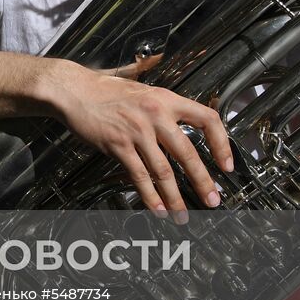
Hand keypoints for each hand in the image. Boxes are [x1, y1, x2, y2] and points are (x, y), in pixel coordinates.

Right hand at [47, 60, 232, 218]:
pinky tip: (157, 208)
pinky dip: (150, 196)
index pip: (206, 119)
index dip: (221, 144)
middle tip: (212, 199)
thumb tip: (182, 113)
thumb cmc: (104, 90)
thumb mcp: (141, 86)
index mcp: (166, 99)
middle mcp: (155, 114)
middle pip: (187, 153)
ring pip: (163, 171)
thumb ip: (163, 100)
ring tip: (182, 213)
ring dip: (175, 197)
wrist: (73, 90)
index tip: (226, 164)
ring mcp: (136, 131)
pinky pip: (139, 176)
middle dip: (202, 181)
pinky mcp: (118, 145)